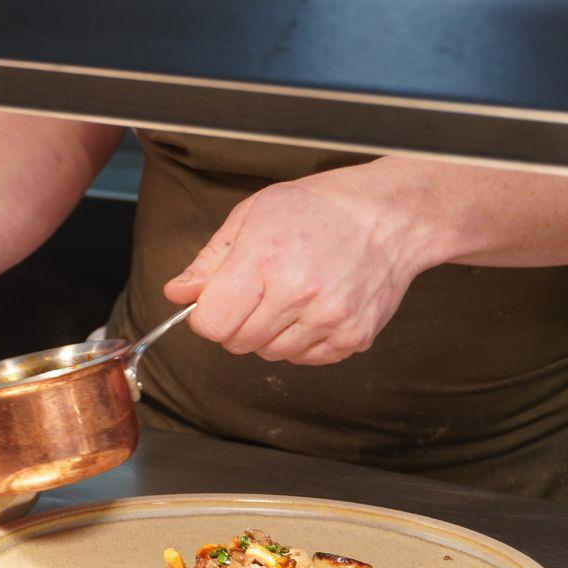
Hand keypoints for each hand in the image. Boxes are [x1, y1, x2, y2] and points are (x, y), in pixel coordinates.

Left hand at [164, 165, 441, 364]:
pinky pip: (304, 359)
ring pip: (270, 353)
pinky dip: (301, 341)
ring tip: (290, 294)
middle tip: (258, 291)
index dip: (207, 315)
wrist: (389, 215)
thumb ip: (210, 260)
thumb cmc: (319, 208)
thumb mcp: (253, 214)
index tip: (217, 300)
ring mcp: (329, 319)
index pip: (210, 324)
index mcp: (264, 258)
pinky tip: (313, 308)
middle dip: (236, 322)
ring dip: (269, 332)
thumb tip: (178, 294)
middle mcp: (297, 293)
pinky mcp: (352, 337)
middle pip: (237, 342)